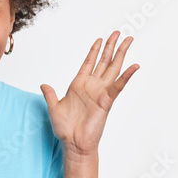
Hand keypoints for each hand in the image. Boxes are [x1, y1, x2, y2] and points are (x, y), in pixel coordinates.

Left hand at [40, 30, 139, 156]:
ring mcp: (100, 92)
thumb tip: (43, 84)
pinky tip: (134, 66)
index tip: (100, 39)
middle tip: (118, 33)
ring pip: (113, 68)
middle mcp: (91, 86)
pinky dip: (126, 76)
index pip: (88, 63)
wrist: (73, 144)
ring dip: (120, 54)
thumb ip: (50, 94)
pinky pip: (117, 86)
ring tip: (128, 40)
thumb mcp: (53, 108)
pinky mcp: (106, 101)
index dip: (94, 51)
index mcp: (79, 84)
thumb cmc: (65, 128)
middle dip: (111, 47)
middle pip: (104, 61)